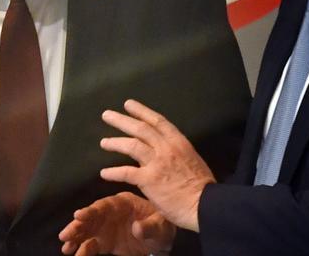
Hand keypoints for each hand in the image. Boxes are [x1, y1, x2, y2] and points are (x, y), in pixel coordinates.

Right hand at [58, 192, 174, 255]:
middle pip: (91, 217)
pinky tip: (75, 254)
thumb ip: (149, 226)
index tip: (78, 215)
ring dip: (76, 238)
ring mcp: (106, 228)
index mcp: (123, 203)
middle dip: (78, 225)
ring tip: (66, 247)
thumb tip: (137, 229)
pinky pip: (91, 246)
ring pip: (87, 231)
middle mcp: (110, 213)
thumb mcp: (161, 226)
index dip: (91, 210)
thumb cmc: (162, 227)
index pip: (104, 205)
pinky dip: (82, 250)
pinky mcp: (105, 242)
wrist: (162, 242)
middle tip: (65, 235)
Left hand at [100, 99, 215, 231]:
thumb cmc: (201, 185)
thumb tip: (167, 151)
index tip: (128, 104)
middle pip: (140, 128)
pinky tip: (104, 173)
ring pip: (131, 145)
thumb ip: (176, 153)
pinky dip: (113, 172)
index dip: (141, 111)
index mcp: (178, 141)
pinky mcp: (149, 180)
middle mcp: (166, 148)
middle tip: (107, 115)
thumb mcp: (191, 159)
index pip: (157, 121)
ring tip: (103, 142)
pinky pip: (126, 172)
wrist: (205, 204)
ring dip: (115, 142)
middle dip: (122, 120)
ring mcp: (157, 163)